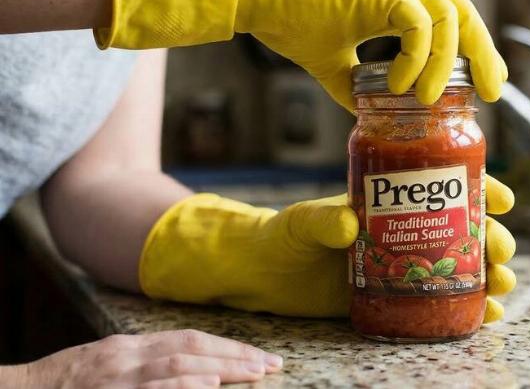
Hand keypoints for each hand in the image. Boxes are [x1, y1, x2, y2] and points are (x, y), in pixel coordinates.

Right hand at [3, 329, 280, 388]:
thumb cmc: (65, 385)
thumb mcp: (109, 366)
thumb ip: (149, 364)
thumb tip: (197, 370)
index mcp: (130, 346)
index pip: (189, 338)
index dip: (227, 346)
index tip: (259, 357)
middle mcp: (126, 356)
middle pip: (190, 346)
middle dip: (234, 355)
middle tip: (270, 364)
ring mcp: (117, 377)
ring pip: (176, 364)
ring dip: (220, 367)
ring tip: (254, 373)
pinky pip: (152, 388)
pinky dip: (182, 384)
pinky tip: (208, 383)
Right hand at [96, 0, 506, 109]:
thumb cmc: (288, 20)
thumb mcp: (331, 64)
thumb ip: (357, 86)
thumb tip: (371, 117)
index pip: (451, 19)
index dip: (473, 50)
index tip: (483, 87)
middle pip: (463, 12)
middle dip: (483, 54)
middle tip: (492, 93)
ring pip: (448, 15)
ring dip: (446, 63)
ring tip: (430, 99)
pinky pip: (416, 23)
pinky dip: (416, 58)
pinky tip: (401, 85)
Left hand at [139, 178, 515, 322]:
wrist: (258, 275)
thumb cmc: (279, 236)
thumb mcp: (299, 222)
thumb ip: (320, 220)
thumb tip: (348, 225)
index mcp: (387, 202)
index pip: (441, 187)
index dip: (478, 188)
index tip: (502, 196)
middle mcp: (401, 231)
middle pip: (460, 228)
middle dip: (489, 237)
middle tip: (499, 250)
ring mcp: (399, 266)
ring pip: (457, 266)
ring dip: (486, 274)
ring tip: (500, 287)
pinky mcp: (391, 297)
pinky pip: (436, 302)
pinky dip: (464, 308)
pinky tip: (483, 315)